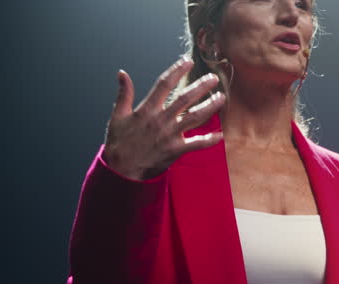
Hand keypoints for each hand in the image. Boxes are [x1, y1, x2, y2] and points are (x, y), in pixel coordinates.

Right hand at [103, 57, 225, 180]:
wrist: (122, 167)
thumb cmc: (119, 141)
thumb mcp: (117, 115)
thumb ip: (123, 93)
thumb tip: (122, 73)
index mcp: (146, 108)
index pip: (164, 84)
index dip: (176, 70)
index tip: (187, 61)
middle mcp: (161, 119)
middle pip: (184, 98)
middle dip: (200, 86)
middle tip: (214, 77)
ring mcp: (170, 134)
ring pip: (194, 117)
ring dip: (210, 107)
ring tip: (221, 97)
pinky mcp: (175, 149)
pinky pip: (196, 144)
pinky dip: (209, 140)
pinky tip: (220, 135)